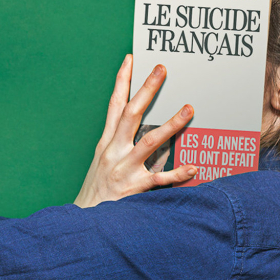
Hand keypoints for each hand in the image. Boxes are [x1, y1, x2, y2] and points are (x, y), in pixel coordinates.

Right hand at [73, 56, 196, 207]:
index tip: (131, 60)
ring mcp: (124, 169)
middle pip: (131, 114)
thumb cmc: (98, 189)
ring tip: (188, 109)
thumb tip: (139, 125)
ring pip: (149, 141)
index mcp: (107, 143)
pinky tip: (193, 168)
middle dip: (146, 90)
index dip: (122, 81)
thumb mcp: (102, 161)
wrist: (86, 220)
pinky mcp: (135, 188)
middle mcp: (114, 152)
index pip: (114, 106)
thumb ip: (119, 142)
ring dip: (170, 124)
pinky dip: (177, 174)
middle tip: (162, 69)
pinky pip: (159, 179)